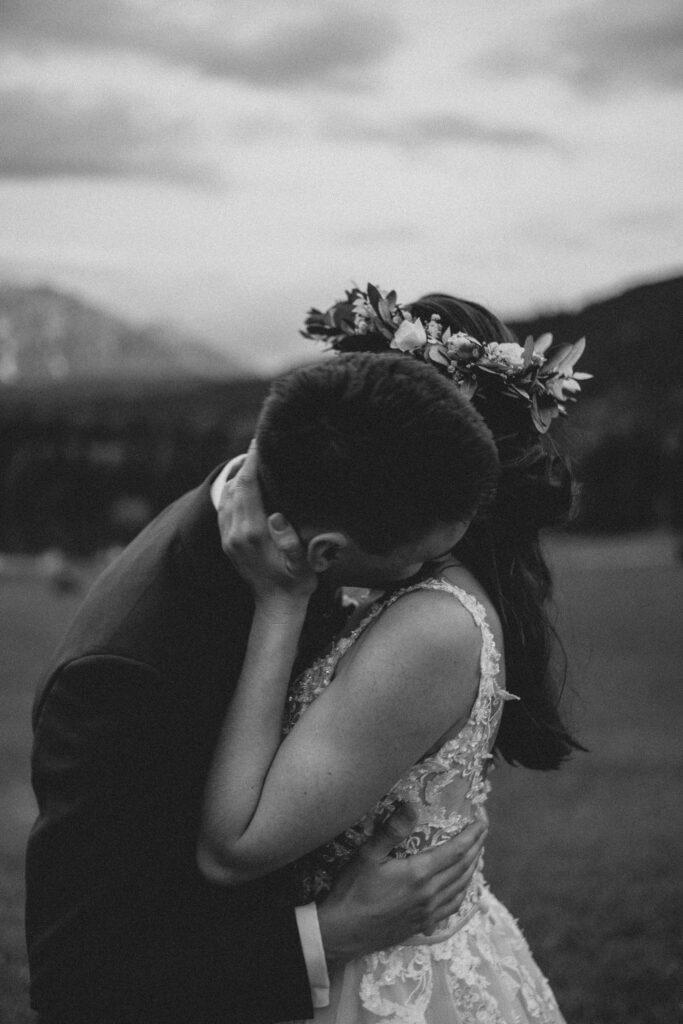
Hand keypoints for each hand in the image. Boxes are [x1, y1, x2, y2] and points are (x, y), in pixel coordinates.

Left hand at [218, 443, 317, 605]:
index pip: (248, 488)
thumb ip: (291, 542)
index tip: (259, 444)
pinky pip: (224, 510)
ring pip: (226, 498)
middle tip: (257, 445)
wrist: (276, 606)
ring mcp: (229, 539)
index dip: (252, 464)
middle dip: (244, 464)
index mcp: (253, 534)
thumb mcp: (303, 565)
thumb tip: (277, 516)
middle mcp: (236, 534)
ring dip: (236, 477)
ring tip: (251, 461)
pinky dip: (230, 493)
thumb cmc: (296, 583)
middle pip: (234, 488)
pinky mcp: (228, 543)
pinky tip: (241, 485)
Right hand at [317, 805, 486, 964]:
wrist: (342, 933)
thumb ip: (391, 830)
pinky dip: (463, 891)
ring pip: (462, 887)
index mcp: (419, 873)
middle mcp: (430, 893)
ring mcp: (429, 911)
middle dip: (477, 845)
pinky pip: (453, 906)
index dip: (473, 833)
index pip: (457, 850)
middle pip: (464, 867)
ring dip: (474, 867)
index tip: (481, 817)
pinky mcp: (423, 924)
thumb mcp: (366, 855)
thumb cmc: (352, 892)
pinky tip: (462, 885)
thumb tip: (412, 806)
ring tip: (477, 851)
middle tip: (483, 827)